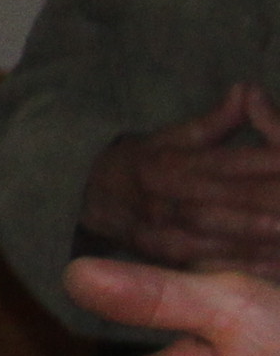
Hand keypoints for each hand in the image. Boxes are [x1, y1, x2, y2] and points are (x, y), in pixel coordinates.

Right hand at [77, 85, 279, 273]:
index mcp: (168, 162)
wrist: (94, 201)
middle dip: (270, 200)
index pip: (229, 162)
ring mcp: (161, 231)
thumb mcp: (174, 136)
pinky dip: (243, 265)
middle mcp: (163, 197)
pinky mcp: (164, 260)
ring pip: (218, 235)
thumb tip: (247, 90)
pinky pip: (207, 265)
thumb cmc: (145, 164)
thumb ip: (216, 121)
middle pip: (228, 199)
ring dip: (259, 235)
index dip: (269, 163)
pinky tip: (275, 264)